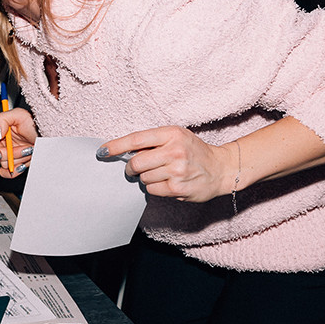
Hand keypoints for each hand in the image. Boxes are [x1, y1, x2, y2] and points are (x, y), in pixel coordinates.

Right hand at [0, 108, 36, 177]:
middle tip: (25, 148)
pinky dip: (15, 170)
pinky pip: (7, 173)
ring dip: (18, 158)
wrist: (49, 135)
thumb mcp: (19, 114)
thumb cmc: (35, 122)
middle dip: (10, 154)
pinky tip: (24, 163)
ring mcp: (7, 154)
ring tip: (29, 150)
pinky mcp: (14, 163)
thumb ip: (2, 119)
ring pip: (3, 164)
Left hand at [99, 126, 234, 202]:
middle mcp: (174, 150)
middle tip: (136, 168)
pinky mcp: (177, 188)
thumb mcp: (177, 137)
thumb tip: (124, 151)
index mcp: (172, 133)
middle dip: (131, 167)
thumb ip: (153, 142)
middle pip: (136, 162)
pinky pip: (151, 190)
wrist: (221, 168)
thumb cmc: (194, 152)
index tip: (102, 151)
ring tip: (162, 173)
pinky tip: (167, 182)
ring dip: (146, 178)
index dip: (116, 146)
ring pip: (143, 178)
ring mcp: (177, 170)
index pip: (136, 139)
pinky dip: (154, 188)